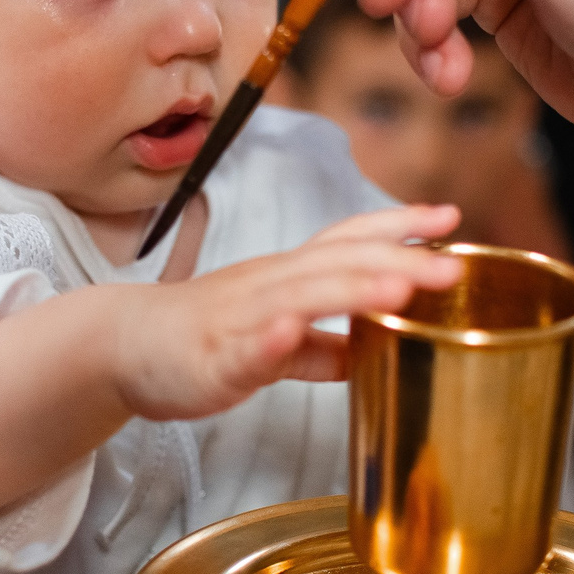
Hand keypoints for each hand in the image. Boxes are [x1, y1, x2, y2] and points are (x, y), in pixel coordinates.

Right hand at [110, 204, 460, 420]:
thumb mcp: (273, 336)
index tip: (451, 217)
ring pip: (300, 297)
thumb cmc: (200, 337)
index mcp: (286, 277)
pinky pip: (244, 346)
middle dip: (398, 261)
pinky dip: (270, 339)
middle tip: (452, 266)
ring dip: (352, 289)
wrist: (121, 346)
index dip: (398, 225)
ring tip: (400, 288)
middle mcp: (268, 286)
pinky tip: (293, 333)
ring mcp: (240, 318)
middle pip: (337, 264)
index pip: (348, 240)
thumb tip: (378, 349)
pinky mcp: (212, 355)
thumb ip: (323, 345)